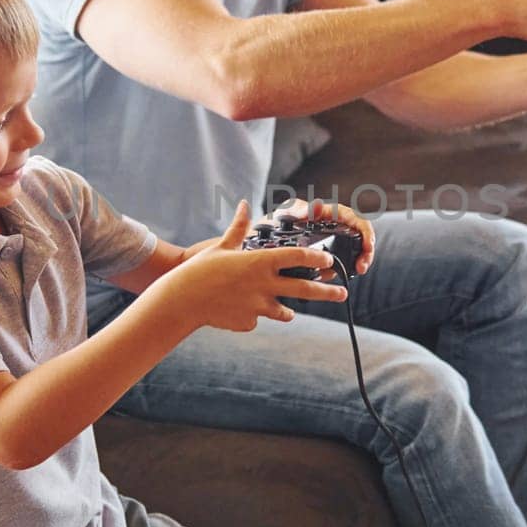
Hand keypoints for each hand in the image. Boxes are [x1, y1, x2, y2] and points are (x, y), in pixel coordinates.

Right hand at [163, 201, 346, 331]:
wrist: (183, 301)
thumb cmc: (200, 270)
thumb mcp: (221, 247)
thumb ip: (238, 228)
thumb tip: (243, 204)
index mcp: (260, 262)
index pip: (299, 257)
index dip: (317, 258)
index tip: (328, 260)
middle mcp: (265, 284)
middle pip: (306, 289)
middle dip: (328, 292)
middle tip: (343, 293)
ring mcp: (258, 306)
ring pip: (285, 311)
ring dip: (288, 310)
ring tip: (289, 311)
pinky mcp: (249, 322)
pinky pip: (257, 319)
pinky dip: (253, 316)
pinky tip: (238, 310)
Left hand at [260, 197, 375, 275]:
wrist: (252, 246)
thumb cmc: (267, 225)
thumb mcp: (281, 215)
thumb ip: (297, 210)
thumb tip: (318, 206)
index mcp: (322, 214)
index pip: (352, 217)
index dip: (364, 230)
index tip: (367, 245)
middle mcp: (328, 227)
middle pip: (357, 235)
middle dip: (365, 251)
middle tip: (362, 267)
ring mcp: (326, 244)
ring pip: (350, 251)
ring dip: (356, 262)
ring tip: (355, 273)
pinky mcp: (320, 260)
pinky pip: (336, 265)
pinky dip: (340, 271)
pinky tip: (336, 278)